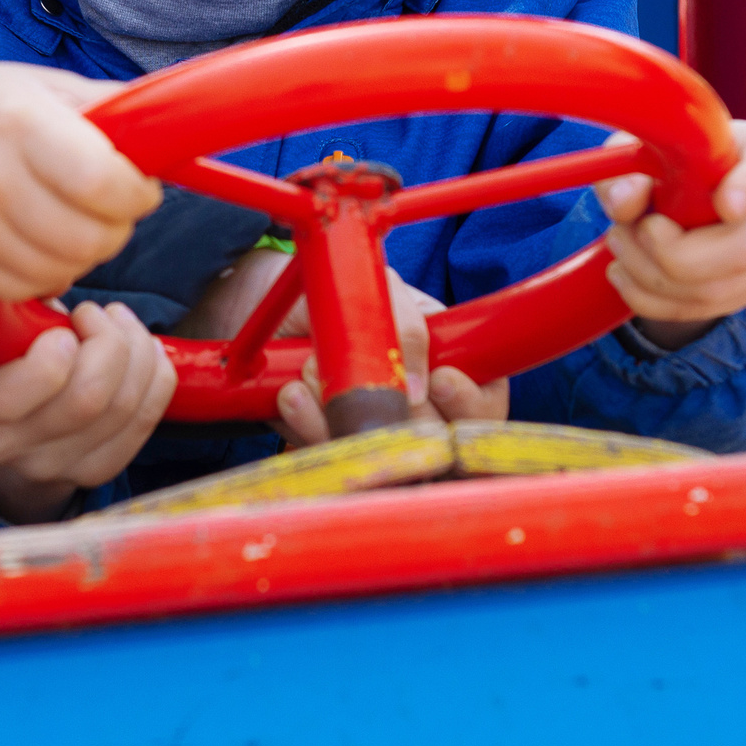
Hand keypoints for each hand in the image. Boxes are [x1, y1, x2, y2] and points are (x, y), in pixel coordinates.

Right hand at [0, 61, 160, 298]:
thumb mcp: (34, 85)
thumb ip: (105, 107)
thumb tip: (176, 128)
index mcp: (16, 120)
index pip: (106, 181)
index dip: (137, 194)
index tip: (137, 187)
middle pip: (93, 237)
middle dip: (116, 226)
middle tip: (105, 205)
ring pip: (66, 270)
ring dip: (83, 252)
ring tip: (66, 219)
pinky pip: (28, 288)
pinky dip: (45, 271)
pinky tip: (32, 238)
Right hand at [0, 301, 176, 522]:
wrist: (9, 427)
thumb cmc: (2, 359)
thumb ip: (17, 310)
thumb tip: (59, 281)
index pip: (6, 397)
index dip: (48, 359)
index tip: (65, 326)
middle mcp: (8, 446)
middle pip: (85, 400)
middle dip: (108, 343)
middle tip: (98, 314)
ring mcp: (55, 466)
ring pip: (123, 408)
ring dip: (137, 352)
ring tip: (120, 324)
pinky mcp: (97, 470)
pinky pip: (145, 421)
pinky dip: (156, 377)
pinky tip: (144, 350)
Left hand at [182, 250, 508, 445]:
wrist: (259, 302)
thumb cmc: (332, 287)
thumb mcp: (377, 285)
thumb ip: (409, 320)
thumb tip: (426, 383)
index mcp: (450, 364)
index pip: (486, 401)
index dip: (471, 403)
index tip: (440, 383)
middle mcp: (419, 408)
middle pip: (436, 442)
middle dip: (395, 404)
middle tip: (355, 369)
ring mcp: (373, 433)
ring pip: (380, 458)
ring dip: (341, 411)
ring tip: (310, 369)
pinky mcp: (329, 448)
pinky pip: (330, 459)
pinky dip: (308, 426)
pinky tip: (290, 394)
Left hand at [593, 119, 745, 348]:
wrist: (667, 202)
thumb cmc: (657, 165)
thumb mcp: (631, 153)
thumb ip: (624, 170)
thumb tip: (626, 200)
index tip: (724, 205)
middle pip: (744, 249)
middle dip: (672, 251)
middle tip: (636, 229)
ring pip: (714, 289)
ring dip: (647, 273)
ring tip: (620, 240)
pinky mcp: (744, 289)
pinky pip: (694, 309)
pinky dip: (644, 296)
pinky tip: (624, 269)